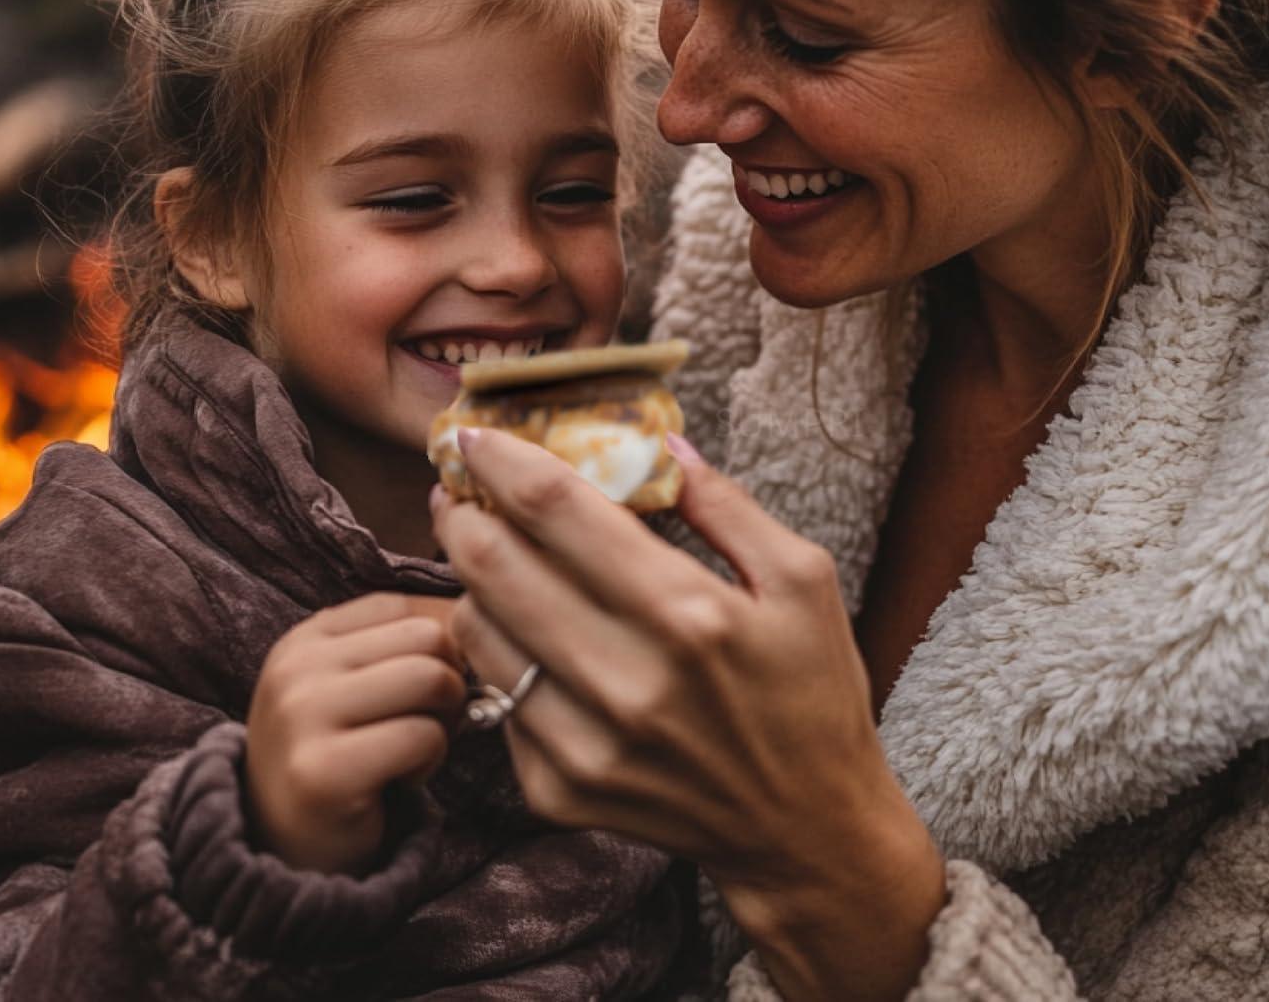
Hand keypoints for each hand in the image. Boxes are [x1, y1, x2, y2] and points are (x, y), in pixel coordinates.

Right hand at [245, 592, 465, 874]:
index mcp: (306, 639)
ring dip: (443, 720)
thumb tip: (478, 612)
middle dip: (449, 679)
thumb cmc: (343, 755)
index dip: (440, 643)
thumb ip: (403, 642)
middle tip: (426, 721)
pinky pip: (423, 737)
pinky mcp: (324, 771)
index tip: (427, 687)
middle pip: (427, 637)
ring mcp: (303, 717)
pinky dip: (430, 760)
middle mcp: (296, 669)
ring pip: (432, 678)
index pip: (404, 605)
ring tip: (411, 747)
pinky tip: (398, 779)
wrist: (288, 852)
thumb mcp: (357, 685)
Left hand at [431, 431, 944, 1001]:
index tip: (475, 434)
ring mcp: (586, 745)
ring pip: (478, 632)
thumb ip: (727, 505)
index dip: (502, 462)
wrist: (806, 832)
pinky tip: (523, 630)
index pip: (558, 512)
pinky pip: (496, 697)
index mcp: (689, 614)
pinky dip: (498, 650)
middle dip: (461, 512)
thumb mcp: (802, 580)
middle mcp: (627, 682)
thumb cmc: (811, 694)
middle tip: (457, 486)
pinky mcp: (561, 791)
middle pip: (495, 568)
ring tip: (487, 552)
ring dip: (470, 579)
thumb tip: (662, 442)